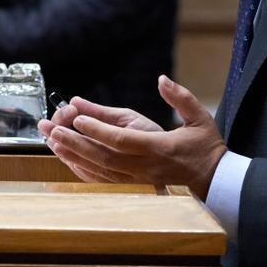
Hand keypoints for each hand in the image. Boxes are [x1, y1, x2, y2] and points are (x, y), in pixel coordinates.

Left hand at [37, 75, 226, 198]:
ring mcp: (139, 180)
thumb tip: (162, 79)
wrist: (214, 179)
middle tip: (52, 130)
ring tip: (52, 142)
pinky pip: (103, 181)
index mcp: (160, 148)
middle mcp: (146, 167)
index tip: (78, 117)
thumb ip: (180, 97)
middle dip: (76, 143)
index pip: (122, 140)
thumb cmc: (205, 146)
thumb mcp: (199, 117)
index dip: (98, 130)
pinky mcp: (134, 186)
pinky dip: (83, 170)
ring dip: (74, 156)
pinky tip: (67, 159)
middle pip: (104, 157)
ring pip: (99, 171)